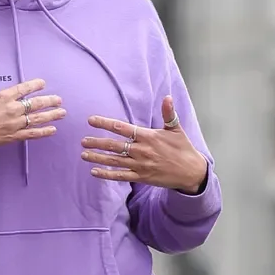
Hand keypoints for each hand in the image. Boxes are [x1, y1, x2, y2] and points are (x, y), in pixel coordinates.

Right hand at [0, 48, 64, 158]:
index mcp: (3, 97)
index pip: (24, 89)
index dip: (35, 85)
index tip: (43, 84)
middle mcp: (12, 110)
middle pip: (35, 104)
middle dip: (49, 101)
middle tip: (59, 100)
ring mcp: (14, 124)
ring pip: (37, 119)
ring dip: (51, 115)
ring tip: (62, 113)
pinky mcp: (13, 137)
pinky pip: (32, 134)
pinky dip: (43, 132)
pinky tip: (52, 130)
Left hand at [82, 96, 209, 193]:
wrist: (191, 172)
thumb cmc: (183, 148)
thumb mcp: (176, 129)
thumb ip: (169, 113)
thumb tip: (168, 97)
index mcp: (148, 136)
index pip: (122, 127)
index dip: (105, 123)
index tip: (91, 120)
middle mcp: (142, 151)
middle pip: (114, 145)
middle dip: (97, 142)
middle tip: (83, 141)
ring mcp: (141, 165)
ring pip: (114, 161)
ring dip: (98, 157)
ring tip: (84, 155)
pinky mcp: (142, 177)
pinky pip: (120, 176)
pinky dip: (107, 174)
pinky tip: (94, 172)